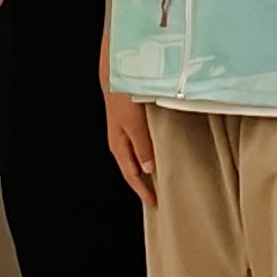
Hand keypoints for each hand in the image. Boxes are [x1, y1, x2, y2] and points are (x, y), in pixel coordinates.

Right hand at [103, 89, 158, 207]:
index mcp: (118, 146)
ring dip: (146, 171)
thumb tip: (148, 170)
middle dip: (143, 185)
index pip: (131, 175)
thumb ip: (142, 146)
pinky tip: (157, 156)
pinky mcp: (131, 123)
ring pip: (135, 159)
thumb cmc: (123, 97)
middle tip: (158, 197)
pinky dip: (147, 155)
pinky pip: (139, 146)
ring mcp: (125, 132)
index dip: (142, 190)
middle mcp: (120, 141)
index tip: (154, 203)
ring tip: (159, 181)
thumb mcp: (135, 124)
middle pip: (132, 170)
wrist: (117, 74)